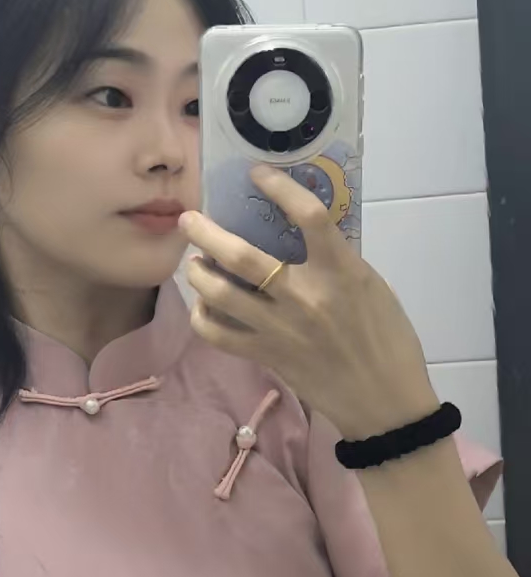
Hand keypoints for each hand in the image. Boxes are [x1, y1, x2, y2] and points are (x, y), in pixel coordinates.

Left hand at [179, 165, 439, 440]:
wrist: (385, 402)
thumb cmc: (387, 338)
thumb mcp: (371, 287)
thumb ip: (335, 259)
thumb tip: (298, 233)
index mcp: (341, 272)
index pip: (308, 216)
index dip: (279, 188)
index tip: (257, 174)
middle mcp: (305, 297)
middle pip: (242, 256)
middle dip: (206, 232)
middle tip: (188, 218)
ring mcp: (281, 329)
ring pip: (221, 294)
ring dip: (197, 273)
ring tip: (192, 262)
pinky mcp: (267, 356)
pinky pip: (219, 335)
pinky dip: (203, 318)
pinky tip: (203, 307)